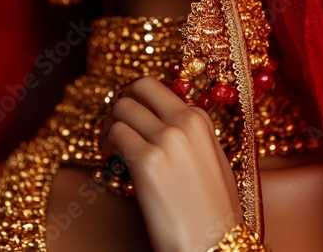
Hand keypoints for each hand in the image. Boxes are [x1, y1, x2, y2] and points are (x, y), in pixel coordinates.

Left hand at [101, 76, 242, 251]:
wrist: (216, 244)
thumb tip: (159, 120)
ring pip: (121, 108)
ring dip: (109, 122)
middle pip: (139, 87)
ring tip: (110, 142)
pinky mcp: (147, 161)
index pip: (156, 88)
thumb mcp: (210, 159)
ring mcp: (167, 139)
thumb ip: (188, 133)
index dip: (136, 99)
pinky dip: (106, 142)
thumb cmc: (213, 209)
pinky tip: (110, 156)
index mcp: (199, 119)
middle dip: (121, 100)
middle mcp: (184, 121)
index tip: (129, 114)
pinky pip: (115, 134)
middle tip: (114, 119)